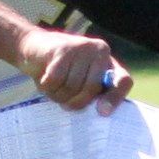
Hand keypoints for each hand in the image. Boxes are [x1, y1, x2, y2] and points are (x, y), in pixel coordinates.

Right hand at [16, 26, 131, 111]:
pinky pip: (55, 80)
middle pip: (91, 89)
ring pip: (71, 87)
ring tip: (53, 89)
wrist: (36, 45)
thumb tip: (103, 112)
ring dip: (57, 95)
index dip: (115, 99)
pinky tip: (45, 81)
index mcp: (108, 60)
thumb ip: (94, 93)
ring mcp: (81, 48)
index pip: (123, 81)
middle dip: (74, 102)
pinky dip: (47, 87)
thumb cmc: (62, 69)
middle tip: (63, 101)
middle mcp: (99, 50)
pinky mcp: (62, 49)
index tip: (102, 113)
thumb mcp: (82, 79)